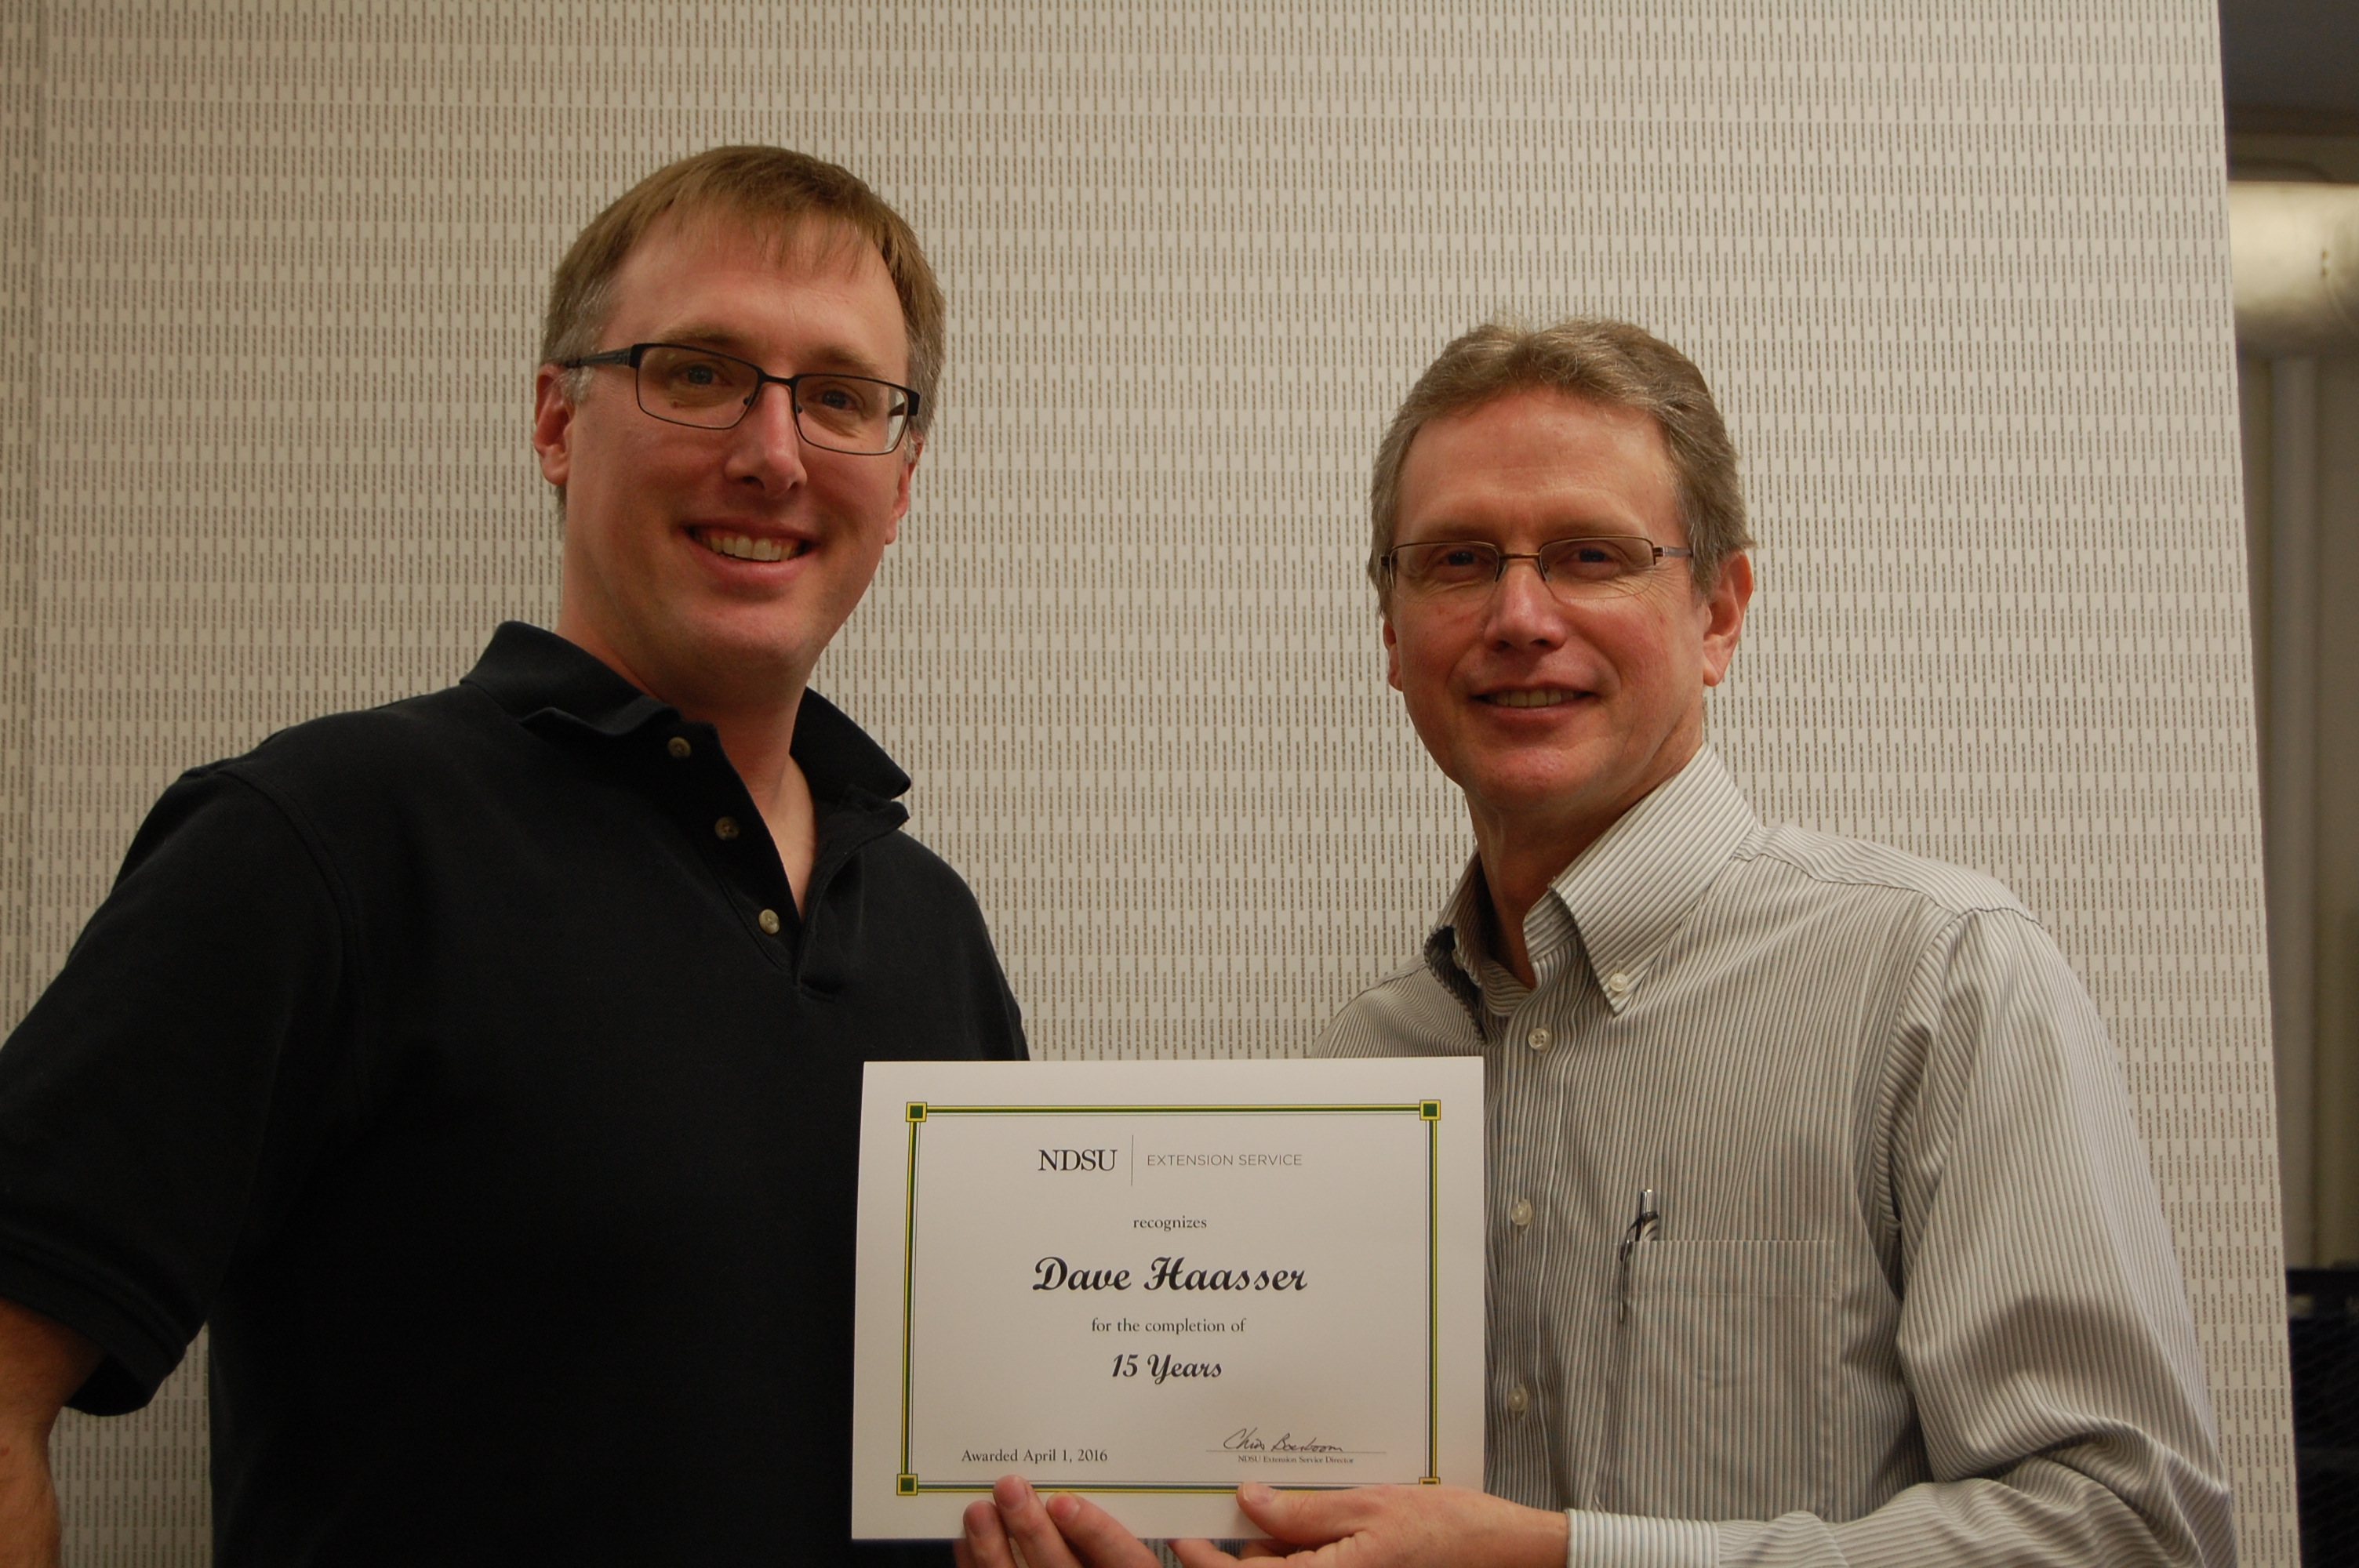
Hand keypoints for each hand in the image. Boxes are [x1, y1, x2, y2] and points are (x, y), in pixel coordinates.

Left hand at [956, 1475, 1161, 1567]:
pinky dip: (977, 1562)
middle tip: (1009, 1487)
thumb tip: (1073, 1476)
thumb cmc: (1091, 1549)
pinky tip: (968, 1536)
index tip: (1063, 1501)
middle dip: (1032, 1529)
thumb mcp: (1113, 1538)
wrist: (1058, 1566)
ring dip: (994, 1547)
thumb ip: (1104, 1516)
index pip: (1120, 1557)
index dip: (1094, 1530)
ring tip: (978, 1510)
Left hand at [1169, 1482, 1568, 1567]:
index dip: (1203, 1558)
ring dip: (1263, 1550)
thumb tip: (1249, 1502)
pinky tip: (1290, 1518)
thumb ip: (1306, 1512)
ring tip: (1248, 1508)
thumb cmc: (1450, 1532)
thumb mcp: (1373, 1508)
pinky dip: (1293, 1552)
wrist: (1507, 1556)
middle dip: (1231, 1550)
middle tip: (1205, 1513)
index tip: (1179, 1528)